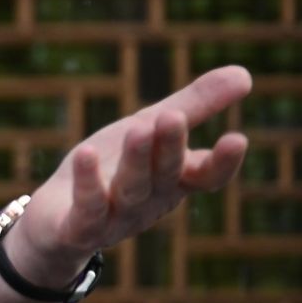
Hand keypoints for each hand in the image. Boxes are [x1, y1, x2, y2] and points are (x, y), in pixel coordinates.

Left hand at [0, 65, 252, 302]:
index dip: (222, 162)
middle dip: (170, 148)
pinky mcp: (78, 228)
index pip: (206, 176)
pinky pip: (87, 209)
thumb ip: (193, 106)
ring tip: (139, 127)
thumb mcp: (148, 128)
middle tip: (172, 116)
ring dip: (136, 160)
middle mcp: (149, 201)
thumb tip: (246, 73)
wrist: (55, 221)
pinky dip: (88, 182)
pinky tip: (85, 153)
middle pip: (164, 175)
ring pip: (130, 189)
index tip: (238, 138)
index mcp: (172, 180)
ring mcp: (115, 217)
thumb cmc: (110, 167)